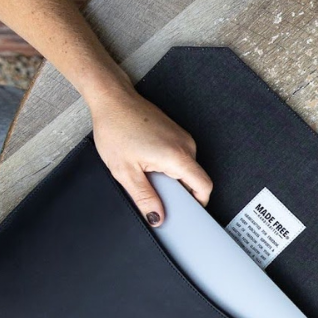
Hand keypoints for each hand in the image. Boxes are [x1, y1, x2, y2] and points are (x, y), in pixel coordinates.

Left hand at [89, 87, 212, 225]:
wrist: (113, 99)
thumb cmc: (116, 128)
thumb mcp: (125, 171)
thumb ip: (144, 197)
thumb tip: (157, 217)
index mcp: (177, 156)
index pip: (204, 187)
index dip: (198, 204)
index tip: (186, 213)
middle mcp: (186, 145)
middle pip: (195, 179)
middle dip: (178, 192)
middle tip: (154, 193)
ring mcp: (183, 137)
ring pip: (186, 168)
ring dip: (171, 178)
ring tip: (146, 172)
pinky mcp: (176, 133)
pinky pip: (180, 157)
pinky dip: (168, 166)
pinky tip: (147, 161)